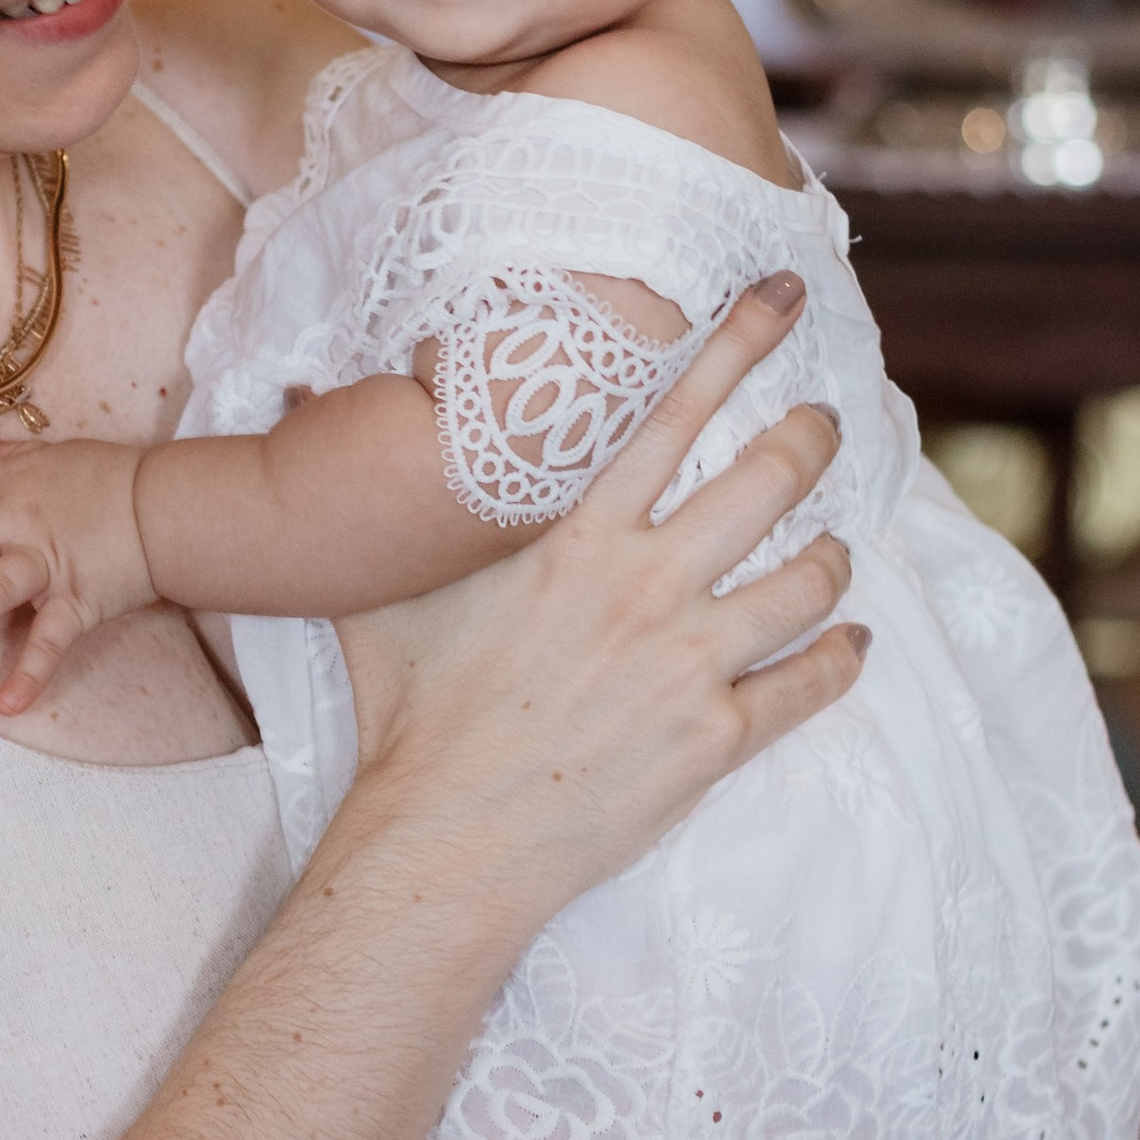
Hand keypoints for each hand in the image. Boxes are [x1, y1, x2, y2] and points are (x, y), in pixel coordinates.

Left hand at [0, 439, 158, 711]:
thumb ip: (20, 451)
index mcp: (17, 482)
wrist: (172, 505)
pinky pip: (50, 640)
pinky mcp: (78, 599)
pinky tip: (6, 704)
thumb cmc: (118, 477)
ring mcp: (48, 561)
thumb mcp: (64, 452)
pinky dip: (31, 673)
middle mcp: (23, 520)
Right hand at [330, 276, 865, 944]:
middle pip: (768, 478)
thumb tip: (288, 399)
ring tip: (833, 547)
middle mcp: (646, 585)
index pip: (673, 413)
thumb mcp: (380, 599)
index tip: (783, 298)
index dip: (738, 344)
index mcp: (576, 538)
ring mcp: (689, 663)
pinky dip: (842, 657)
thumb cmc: (409, 718)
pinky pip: (811, 683)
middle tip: (822, 428)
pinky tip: (851, 644)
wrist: (445, 841)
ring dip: (832, 554)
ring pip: (807, 579)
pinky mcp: (716, 738)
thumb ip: (372, 508)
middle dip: (811, 439)